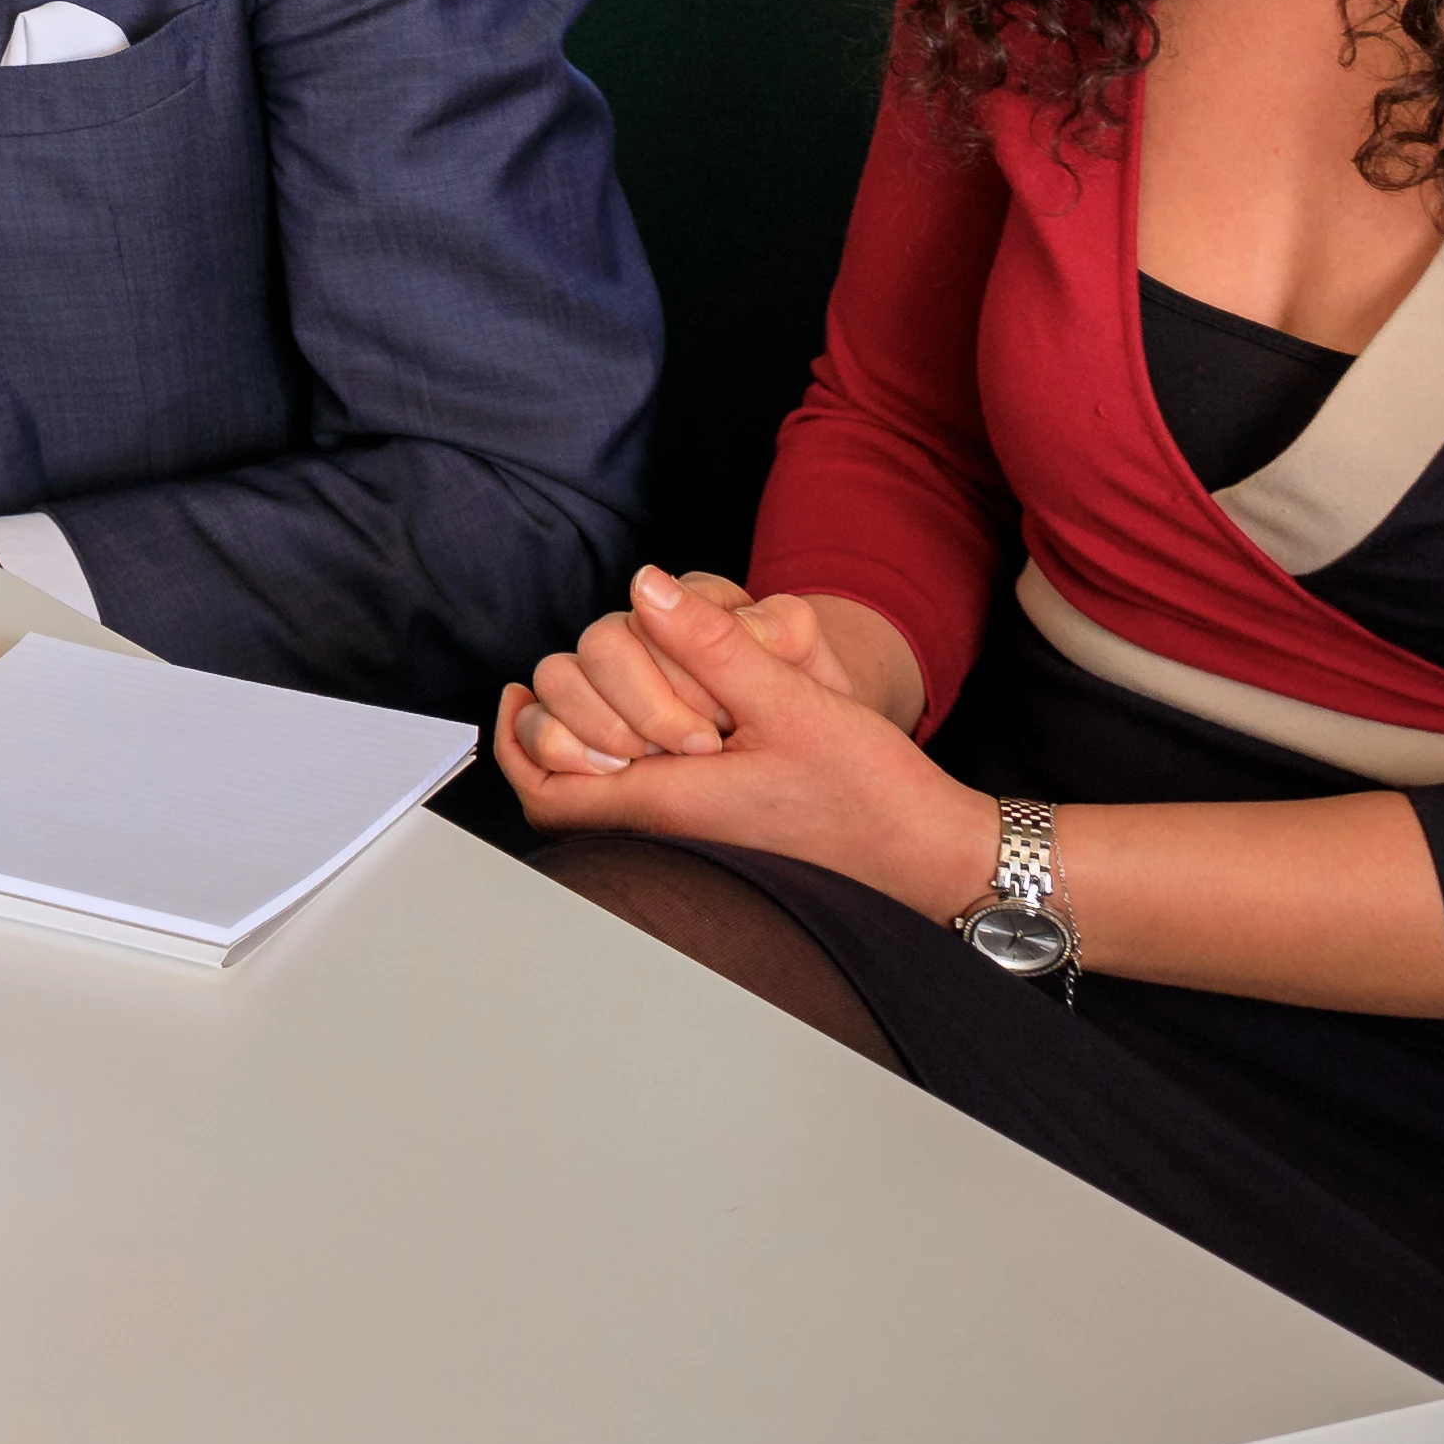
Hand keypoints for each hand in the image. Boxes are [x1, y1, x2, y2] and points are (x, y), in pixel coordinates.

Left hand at [494, 569, 983, 902]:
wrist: (931, 856)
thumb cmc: (870, 792)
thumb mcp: (791, 698)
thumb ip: (710, 644)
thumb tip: (641, 588)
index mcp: (669, 804)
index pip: (548, 791)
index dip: (514, 743)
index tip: (513, 693)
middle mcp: (670, 834)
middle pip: (560, 798)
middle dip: (544, 738)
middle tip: (545, 688)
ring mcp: (693, 843)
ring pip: (600, 802)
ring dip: (586, 748)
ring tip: (598, 697)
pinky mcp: (719, 838)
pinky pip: (642, 805)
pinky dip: (627, 763)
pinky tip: (655, 724)